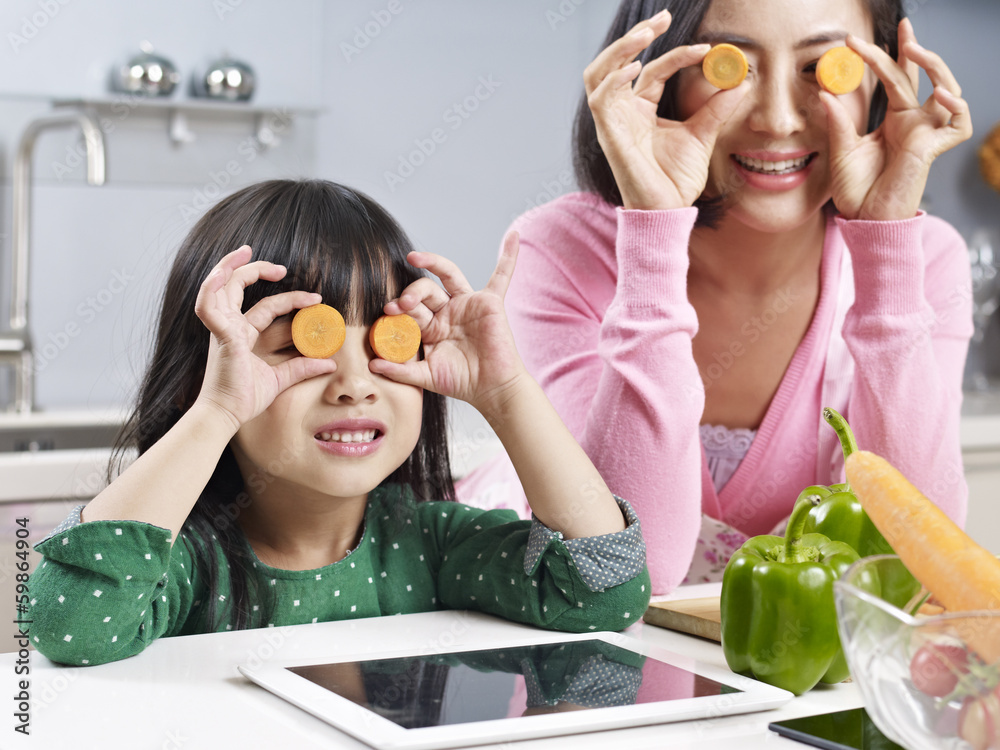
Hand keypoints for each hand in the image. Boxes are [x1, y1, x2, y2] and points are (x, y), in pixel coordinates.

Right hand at [193, 246, 336, 430]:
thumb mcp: (279, 379)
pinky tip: (221, 274)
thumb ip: (301, 368)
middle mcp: (229, 327)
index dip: (290, 299)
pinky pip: (208, 306)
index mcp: (241, 334)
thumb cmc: (244, 399)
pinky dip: (211, 288)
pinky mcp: (221, 336)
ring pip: (218, 287)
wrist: (225, 415)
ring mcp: (222, 329)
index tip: (316, 299)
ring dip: (229, 267)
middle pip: (236, 288)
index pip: (266, 307)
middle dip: (254, 270)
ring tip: (246, 251)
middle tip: (281, 267)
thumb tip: (330, 363)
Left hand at [369, 232, 525, 414]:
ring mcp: (468, 304)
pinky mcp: (491, 303)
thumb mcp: (425, 376)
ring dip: (432, 263)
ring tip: (414, 258)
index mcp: (431, 326)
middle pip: (425, 290)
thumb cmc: (462, 382)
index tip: (388, 312)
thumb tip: (372, 365)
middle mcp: (448, 311)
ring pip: (448, 275)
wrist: (492, 390)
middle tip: (402, 304)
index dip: (399, 308)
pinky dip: (508, 256)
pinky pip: (501, 276)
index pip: (411, 309)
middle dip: (411, 294)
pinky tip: (513, 236)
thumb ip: (400, 370)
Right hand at [583, 9, 747, 210]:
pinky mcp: (608, 135)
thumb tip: (740, 80)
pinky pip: (600, 99)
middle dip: (636, 35)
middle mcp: (623, 112)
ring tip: (645, 34)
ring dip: (619, 50)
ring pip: (599, 74)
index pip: (654, 70)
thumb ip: (716, 107)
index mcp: (642, 110)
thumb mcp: (703, 135)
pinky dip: (614, 79)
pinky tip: (637, 68)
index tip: (705, 47)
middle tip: (662, 19)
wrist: (668, 210)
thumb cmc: (677, 179)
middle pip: (617, 62)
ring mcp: (613, 122)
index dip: (676, 53)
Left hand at [823, 18, 971, 220]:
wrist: (864, 219)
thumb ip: (837, 122)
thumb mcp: (841, 151)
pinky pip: (957, 122)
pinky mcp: (933, 149)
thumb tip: (825, 91)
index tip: (861, 39)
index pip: (897, 79)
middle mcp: (913, 122)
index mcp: (893, 120)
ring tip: (914, 49)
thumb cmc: (856, 190)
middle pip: (920, 77)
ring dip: (935, 67)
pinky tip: (936, 94)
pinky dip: (953, 105)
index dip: (889, 55)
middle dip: (913, 48)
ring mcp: (926, 134)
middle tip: (902, 26)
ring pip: (947, 90)